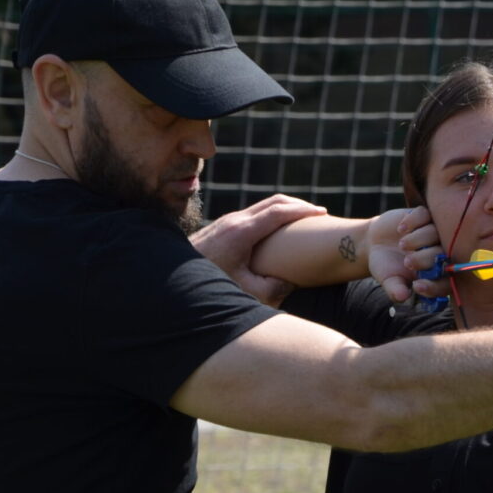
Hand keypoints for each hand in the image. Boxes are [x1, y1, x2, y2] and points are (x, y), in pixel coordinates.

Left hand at [191, 195, 326, 305]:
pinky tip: (279, 229)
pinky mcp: (223, 226)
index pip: (279, 212)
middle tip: (320, 213)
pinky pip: (254, 214)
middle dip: (299, 205)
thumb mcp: (243, 291)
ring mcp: (227, 221)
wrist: (170, 275)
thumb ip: (272, 288)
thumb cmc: (208, 282)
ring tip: (304, 220)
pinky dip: (273, 215)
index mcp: (241, 231)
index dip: (303, 211)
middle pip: (273, 201)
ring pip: (263, 205)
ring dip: (286, 209)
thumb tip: (291, 282)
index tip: (323, 213)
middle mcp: (234, 220)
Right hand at [368, 207, 443, 302]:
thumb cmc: (387, 266)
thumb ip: (396, 290)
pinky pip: (425, 214)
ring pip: (435, 232)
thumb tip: (402, 297)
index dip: (434, 286)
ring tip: (402, 245)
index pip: (445, 282)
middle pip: (443, 254)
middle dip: (425, 259)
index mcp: (436, 273)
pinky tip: (401, 229)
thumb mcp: (389, 281)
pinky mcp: (424, 215)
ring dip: (418, 239)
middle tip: (408, 262)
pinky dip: (413, 221)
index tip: (417, 286)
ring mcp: (433, 232)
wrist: (375, 243)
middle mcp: (440, 252)